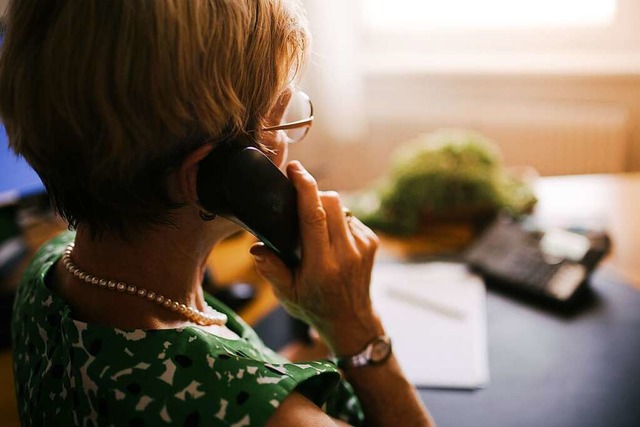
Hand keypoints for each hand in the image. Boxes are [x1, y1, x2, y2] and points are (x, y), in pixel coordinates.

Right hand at [250, 161, 382, 355]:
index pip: (315, 216)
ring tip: (314, 230)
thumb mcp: (286, 294)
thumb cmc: (314, 306)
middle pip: (330, 202)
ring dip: (324, 209)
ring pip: (341, 206)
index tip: (294, 169)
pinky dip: (336, 221)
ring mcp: (362, 246)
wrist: (351, 319)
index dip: (305, 187)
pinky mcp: (371, 242)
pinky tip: (330, 240)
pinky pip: (349, 217)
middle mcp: (345, 253)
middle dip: (313, 194)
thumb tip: (255, 247)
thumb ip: (270, 270)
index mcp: (321, 265)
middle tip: (299, 205)